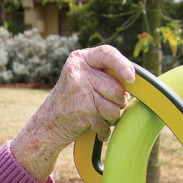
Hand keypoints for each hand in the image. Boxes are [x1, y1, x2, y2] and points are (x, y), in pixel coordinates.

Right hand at [11, 46, 134, 182]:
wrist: (47, 124)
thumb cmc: (72, 101)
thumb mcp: (82, 78)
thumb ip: (104, 74)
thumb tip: (134, 82)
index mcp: (79, 59)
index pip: (107, 54)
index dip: (123, 65)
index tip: (132, 78)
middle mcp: (77, 72)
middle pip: (117, 87)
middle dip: (117, 101)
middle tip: (102, 104)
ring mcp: (78, 91)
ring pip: (115, 107)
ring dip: (110, 117)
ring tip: (95, 115)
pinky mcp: (82, 111)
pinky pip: (107, 122)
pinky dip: (103, 129)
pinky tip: (92, 126)